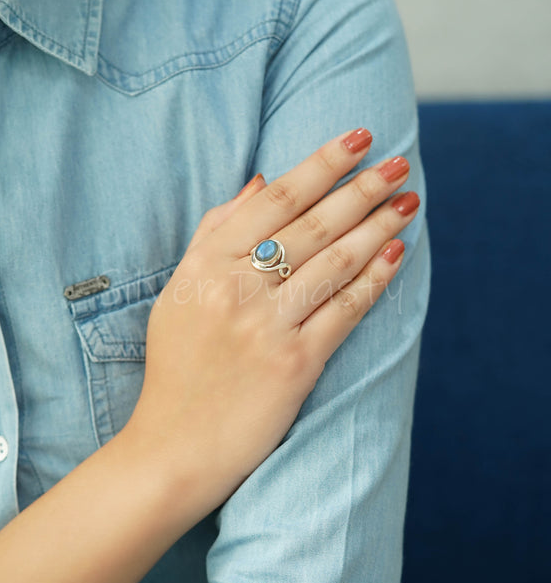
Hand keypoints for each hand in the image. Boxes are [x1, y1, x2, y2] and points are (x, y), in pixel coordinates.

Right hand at [128, 128, 418, 510]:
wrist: (175, 442)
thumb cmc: (177, 363)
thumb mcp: (180, 290)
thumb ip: (215, 232)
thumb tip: (259, 181)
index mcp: (206, 264)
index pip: (275, 200)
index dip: (321, 164)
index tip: (356, 139)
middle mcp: (236, 289)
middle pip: (313, 225)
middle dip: (362, 188)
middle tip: (398, 161)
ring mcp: (267, 327)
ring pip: (335, 262)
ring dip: (378, 226)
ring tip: (407, 200)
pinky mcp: (295, 365)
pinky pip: (344, 312)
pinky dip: (374, 280)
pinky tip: (396, 253)